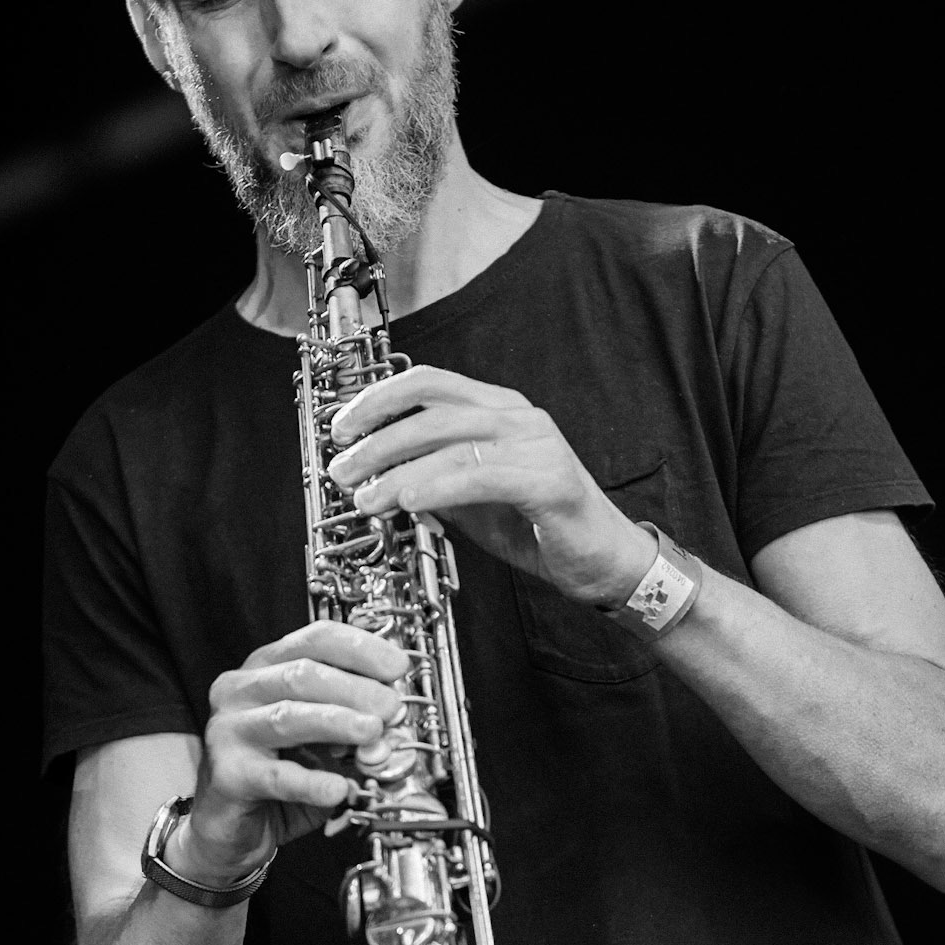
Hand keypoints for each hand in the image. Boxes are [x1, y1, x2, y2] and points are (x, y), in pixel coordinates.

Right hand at [173, 619, 410, 885]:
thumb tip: (395, 719)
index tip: (397, 666)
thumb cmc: (279, 772)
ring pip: (288, 716)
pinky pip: (276, 775)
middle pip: (302, 674)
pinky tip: (339, 787)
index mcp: (267, 668)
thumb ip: (355, 724)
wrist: (231, 827)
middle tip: (391, 708)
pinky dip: (312, 781)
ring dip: (338, 722)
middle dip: (356, 689)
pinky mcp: (228, 774)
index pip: (315, 640)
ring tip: (372, 734)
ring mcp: (230, 730)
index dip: (360, 649)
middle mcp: (242, 691)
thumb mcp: (324, 740)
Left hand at [328, 367, 656, 605]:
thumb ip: (433, 480)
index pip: (429, 383)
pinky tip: (408, 502)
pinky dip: (438, 486)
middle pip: (431, 411)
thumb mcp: (473, 499)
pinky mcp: (551, 481)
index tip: (341, 429)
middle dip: (375, 441)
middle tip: (342, 472)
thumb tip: (376, 478)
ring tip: (365, 498)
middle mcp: (519, 418)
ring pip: (450, 444)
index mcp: (500, 410)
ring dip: (395, 471)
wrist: (604, 561)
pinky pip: (482, 477)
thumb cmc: (540, 527)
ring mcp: (538, 445)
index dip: (378, 399)